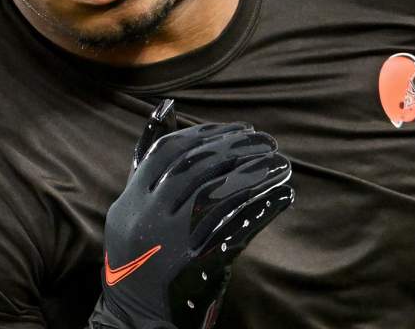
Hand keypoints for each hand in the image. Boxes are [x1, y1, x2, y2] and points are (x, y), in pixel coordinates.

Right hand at [89, 100, 294, 328]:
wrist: (135, 319)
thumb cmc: (140, 254)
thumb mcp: (132, 209)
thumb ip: (148, 162)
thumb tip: (167, 107)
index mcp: (130, 202)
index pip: (171, 152)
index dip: (208, 135)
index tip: (240, 130)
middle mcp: (147, 219)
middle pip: (199, 170)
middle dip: (238, 151)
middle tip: (268, 142)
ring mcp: (171, 244)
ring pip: (221, 197)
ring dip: (257, 177)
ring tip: (282, 166)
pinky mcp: (198, 267)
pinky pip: (237, 230)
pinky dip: (263, 210)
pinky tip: (283, 197)